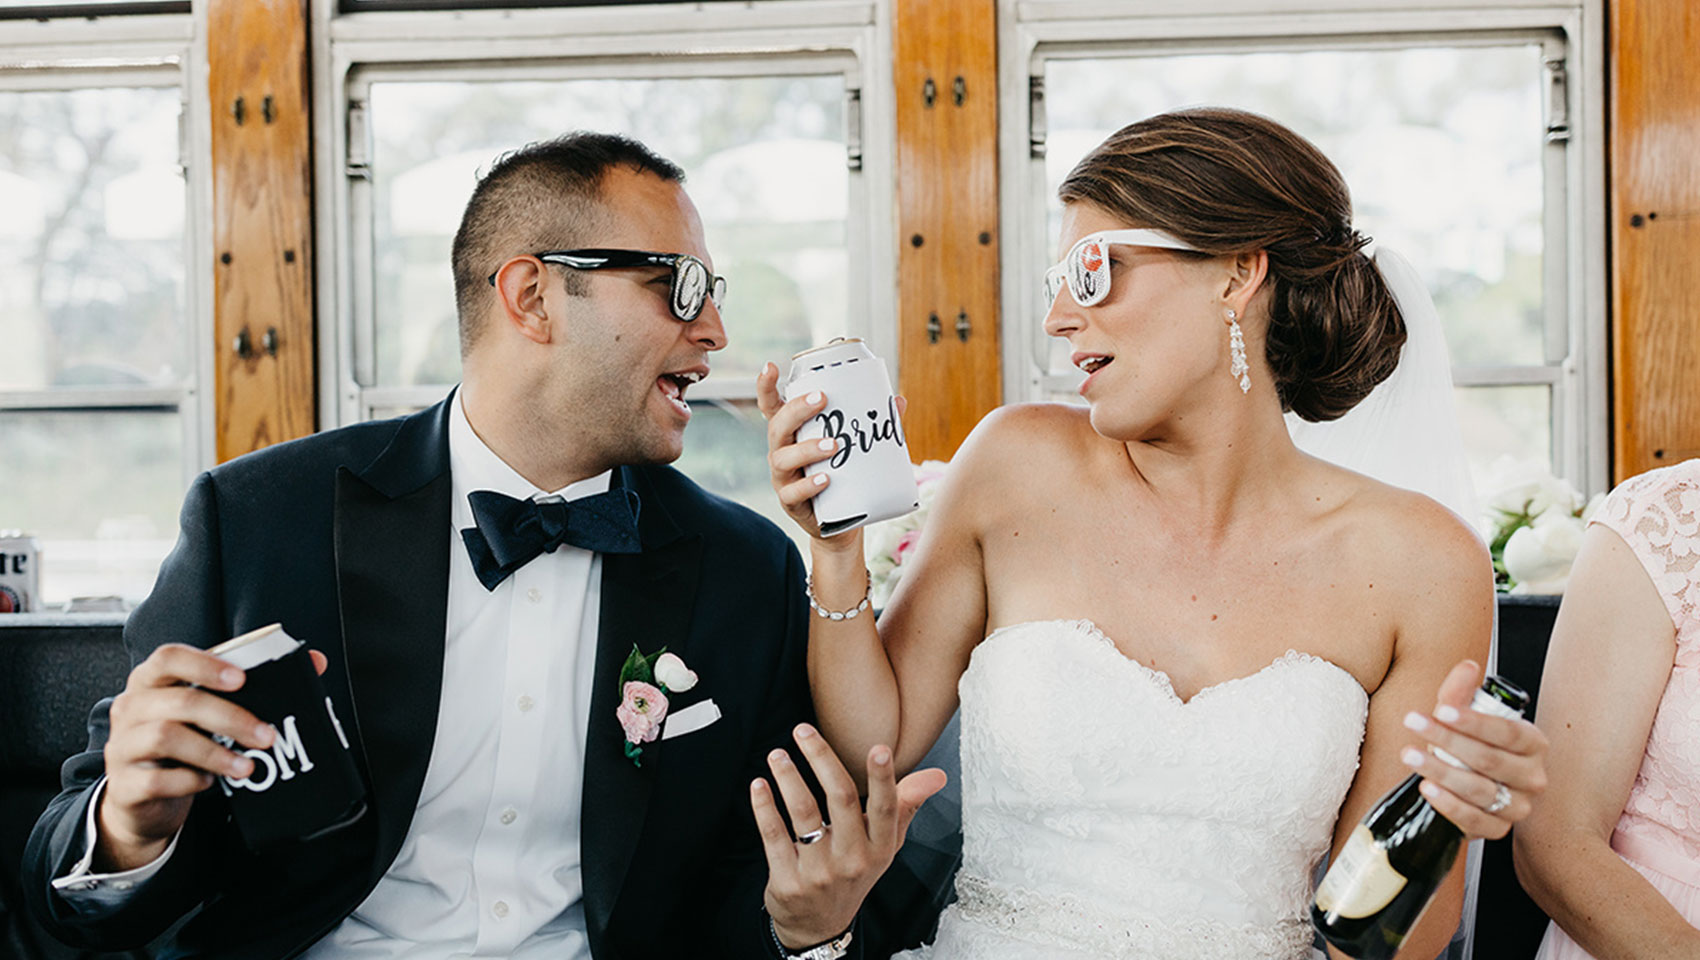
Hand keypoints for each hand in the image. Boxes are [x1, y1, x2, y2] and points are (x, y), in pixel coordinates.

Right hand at [97, 644, 328, 870]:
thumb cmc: (183, 744)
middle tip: (268, 736)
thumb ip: (254, 687)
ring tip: (247, 766)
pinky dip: (190, 781)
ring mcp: (122, 746)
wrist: (142, 800)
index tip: (242, 679)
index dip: (205, 664)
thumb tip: (314, 662)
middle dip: (231, 717)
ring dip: (215, 752)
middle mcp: (131, 707)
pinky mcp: (123, 785)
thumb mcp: (209, 713)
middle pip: (180, 701)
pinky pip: (157, 780)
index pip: (168, 657)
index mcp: (151, 682)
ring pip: (166, 738)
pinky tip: (210, 783)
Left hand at [751, 723, 946, 949]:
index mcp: (880, 848)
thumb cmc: (854, 873)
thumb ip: (906, 805)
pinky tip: (759, 785)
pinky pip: (773, 835)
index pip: (886, 809)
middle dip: (821, 759)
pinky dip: (764, 806)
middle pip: (840, 800)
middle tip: (803, 731)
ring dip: (788, 778)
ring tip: (777, 755)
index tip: (879, 748)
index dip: (883, 779)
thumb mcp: (885, 846)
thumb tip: (936, 776)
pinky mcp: (787, 880)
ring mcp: (818, 872)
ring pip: (803, 813)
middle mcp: (852, 860)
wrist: (819, 926)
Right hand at [755, 361, 905, 547]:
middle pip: (777, 427)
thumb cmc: (846, 477)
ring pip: (782, 459)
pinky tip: (826, 479)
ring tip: (833, 445)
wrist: (843, 525)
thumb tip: (899, 401)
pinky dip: (809, 484)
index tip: (770, 366)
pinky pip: (793, 493)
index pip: (772, 407)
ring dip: (806, 449)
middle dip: (797, 410)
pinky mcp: (791, 503)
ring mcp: (784, 478)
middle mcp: (782, 452)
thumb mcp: (857, 450)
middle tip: (822, 399)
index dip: (766, 387)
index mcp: (793, 434)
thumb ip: (874, 427)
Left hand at [1399, 659, 1548, 838]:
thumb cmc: (1465, 746)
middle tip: (1414, 723)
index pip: (1507, 732)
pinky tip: (1427, 788)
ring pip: (1480, 790)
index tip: (1441, 709)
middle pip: (1490, 760)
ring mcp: (1518, 806)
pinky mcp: (1499, 829)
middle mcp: (1532, 776)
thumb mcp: (1460, 717)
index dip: (1474, 721)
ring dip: (1441, 771)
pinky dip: (1449, 805)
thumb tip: (1468, 667)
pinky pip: (1476, 820)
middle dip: (1447, 740)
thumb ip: (1461, 693)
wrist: (1461, 784)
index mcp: (1532, 743)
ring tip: (1410, 755)